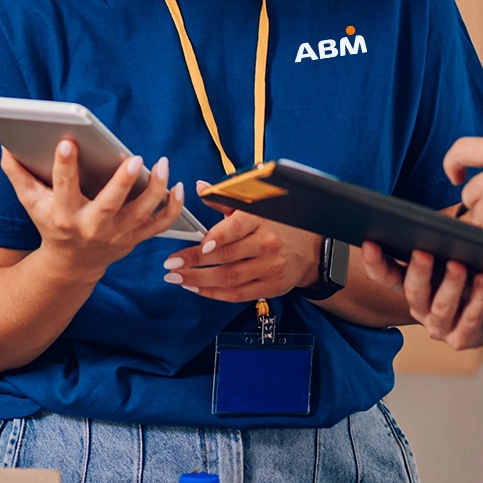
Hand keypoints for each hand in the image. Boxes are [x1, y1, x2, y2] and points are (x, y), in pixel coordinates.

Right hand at [0, 141, 183, 281]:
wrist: (71, 265)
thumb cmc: (51, 224)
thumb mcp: (31, 202)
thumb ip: (18, 175)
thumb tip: (6, 146)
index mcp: (64, 216)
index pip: (62, 188)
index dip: (64, 165)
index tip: (68, 142)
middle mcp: (92, 227)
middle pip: (110, 205)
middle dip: (122, 182)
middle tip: (135, 158)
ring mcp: (117, 235)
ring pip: (142, 213)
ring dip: (155, 190)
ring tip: (162, 164)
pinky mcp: (136, 238)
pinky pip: (160, 224)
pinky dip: (172, 207)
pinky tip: (177, 185)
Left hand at [162, 186, 319, 301]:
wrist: (311, 249)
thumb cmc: (278, 225)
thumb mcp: (257, 208)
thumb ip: (225, 201)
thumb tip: (199, 188)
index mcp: (260, 221)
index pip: (236, 229)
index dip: (217, 238)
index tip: (199, 244)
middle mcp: (266, 245)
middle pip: (227, 257)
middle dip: (195, 262)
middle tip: (171, 264)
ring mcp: (270, 269)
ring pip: (230, 278)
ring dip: (199, 280)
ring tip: (177, 278)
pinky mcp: (271, 287)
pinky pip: (238, 294)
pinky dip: (214, 293)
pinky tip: (197, 288)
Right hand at [360, 244, 482, 349]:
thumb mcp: (459, 249)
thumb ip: (440, 236)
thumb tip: (428, 214)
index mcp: (413, 286)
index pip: (386, 275)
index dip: (375, 262)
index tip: (370, 242)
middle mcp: (421, 309)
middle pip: (412, 292)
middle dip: (418, 271)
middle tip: (423, 251)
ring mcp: (441, 327)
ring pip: (439, 308)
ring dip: (450, 286)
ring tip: (460, 265)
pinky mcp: (464, 339)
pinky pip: (469, 321)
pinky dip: (478, 300)